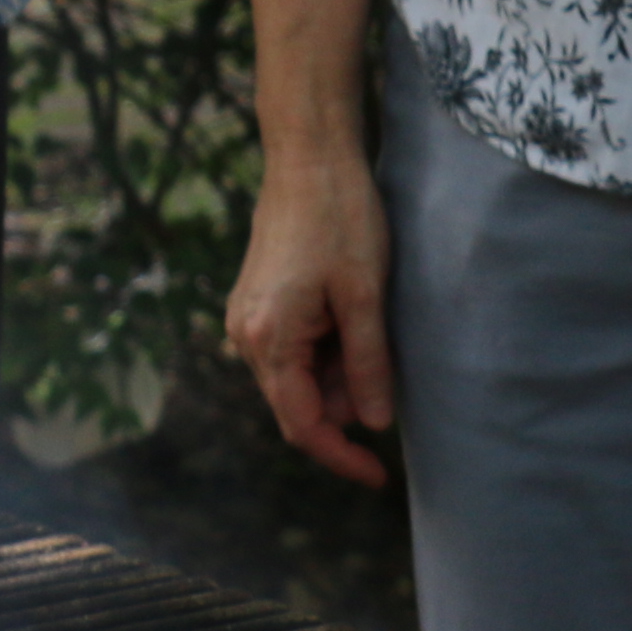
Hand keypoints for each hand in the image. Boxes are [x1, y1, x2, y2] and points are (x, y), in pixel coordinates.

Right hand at [225, 148, 401, 486]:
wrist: (307, 155)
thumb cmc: (341, 217)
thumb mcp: (365, 295)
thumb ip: (367, 364)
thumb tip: (372, 425)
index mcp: (268, 338)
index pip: (303, 425)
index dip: (342, 457)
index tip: (380, 475)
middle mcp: (245, 334)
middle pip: (297, 403)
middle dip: (344, 404)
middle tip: (386, 367)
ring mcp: (246, 316)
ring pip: (295, 376)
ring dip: (336, 373)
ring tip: (370, 324)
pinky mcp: (256, 301)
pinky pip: (290, 349)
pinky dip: (325, 350)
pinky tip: (351, 317)